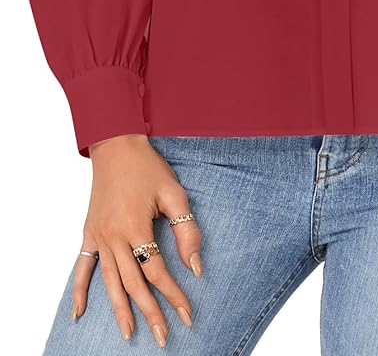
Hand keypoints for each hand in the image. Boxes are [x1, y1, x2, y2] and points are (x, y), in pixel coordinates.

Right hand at [72, 134, 201, 345]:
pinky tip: (79, 313)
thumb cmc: (148, 167)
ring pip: (109, 281)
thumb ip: (186, 230)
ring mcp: (98, 236)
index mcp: (135, 226)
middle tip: (163, 336)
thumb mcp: (174, 193)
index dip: (173, 294)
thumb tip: (194, 267)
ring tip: (129, 334)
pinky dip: (79, 290)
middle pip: (133, 283)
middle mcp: (113, 236)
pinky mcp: (89, 233)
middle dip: (150, 312)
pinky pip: (82, 266)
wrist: (116, 147)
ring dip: (119, 310)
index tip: (186, 313)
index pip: (156, 270)